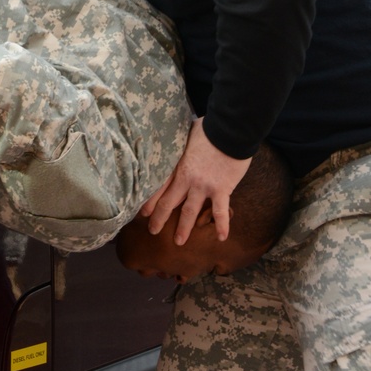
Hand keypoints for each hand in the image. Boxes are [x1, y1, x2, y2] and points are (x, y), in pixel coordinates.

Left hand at [140, 118, 250, 245]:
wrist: (230, 130)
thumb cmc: (210, 128)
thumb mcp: (187, 133)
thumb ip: (180, 143)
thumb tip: (172, 137)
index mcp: (177, 165)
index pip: (158, 186)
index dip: (149, 200)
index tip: (141, 212)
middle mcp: (187, 178)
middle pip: (168, 202)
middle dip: (159, 218)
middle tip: (152, 231)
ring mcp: (203, 185)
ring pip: (190, 211)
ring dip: (184, 228)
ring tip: (179, 242)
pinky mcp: (221, 189)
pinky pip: (220, 211)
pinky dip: (222, 225)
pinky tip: (221, 238)